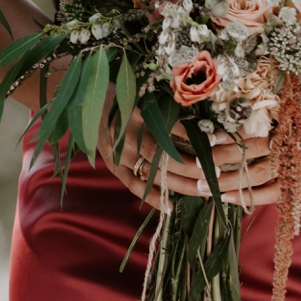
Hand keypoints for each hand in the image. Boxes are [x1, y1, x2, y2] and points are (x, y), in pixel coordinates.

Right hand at [101, 110, 278, 211]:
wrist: (86, 101)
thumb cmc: (122, 94)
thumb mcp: (144, 93)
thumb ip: (166, 106)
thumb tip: (200, 116)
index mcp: (139, 112)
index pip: (171, 127)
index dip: (193, 136)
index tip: (214, 143)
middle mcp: (129, 134)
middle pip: (163, 155)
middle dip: (191, 167)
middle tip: (215, 174)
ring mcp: (119, 153)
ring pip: (152, 173)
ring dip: (179, 184)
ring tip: (203, 190)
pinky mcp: (113, 166)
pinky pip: (133, 185)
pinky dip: (152, 197)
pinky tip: (170, 207)